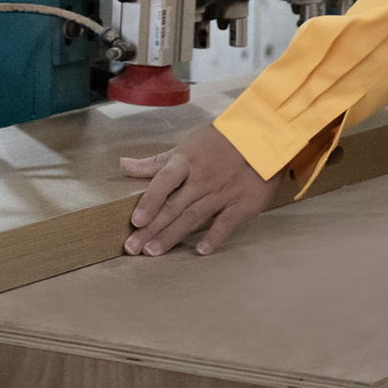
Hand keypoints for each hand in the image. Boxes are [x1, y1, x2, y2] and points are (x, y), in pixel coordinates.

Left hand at [119, 124, 279, 256]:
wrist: (264, 136)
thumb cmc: (220, 141)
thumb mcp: (187, 145)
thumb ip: (156, 161)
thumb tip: (124, 164)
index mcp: (187, 162)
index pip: (164, 181)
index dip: (149, 201)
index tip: (135, 220)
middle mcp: (202, 179)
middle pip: (173, 206)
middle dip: (151, 228)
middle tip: (132, 248)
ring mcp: (222, 193)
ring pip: (193, 217)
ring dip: (172, 236)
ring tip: (153, 251)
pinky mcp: (241, 204)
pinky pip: (226, 223)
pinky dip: (214, 237)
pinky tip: (201, 251)